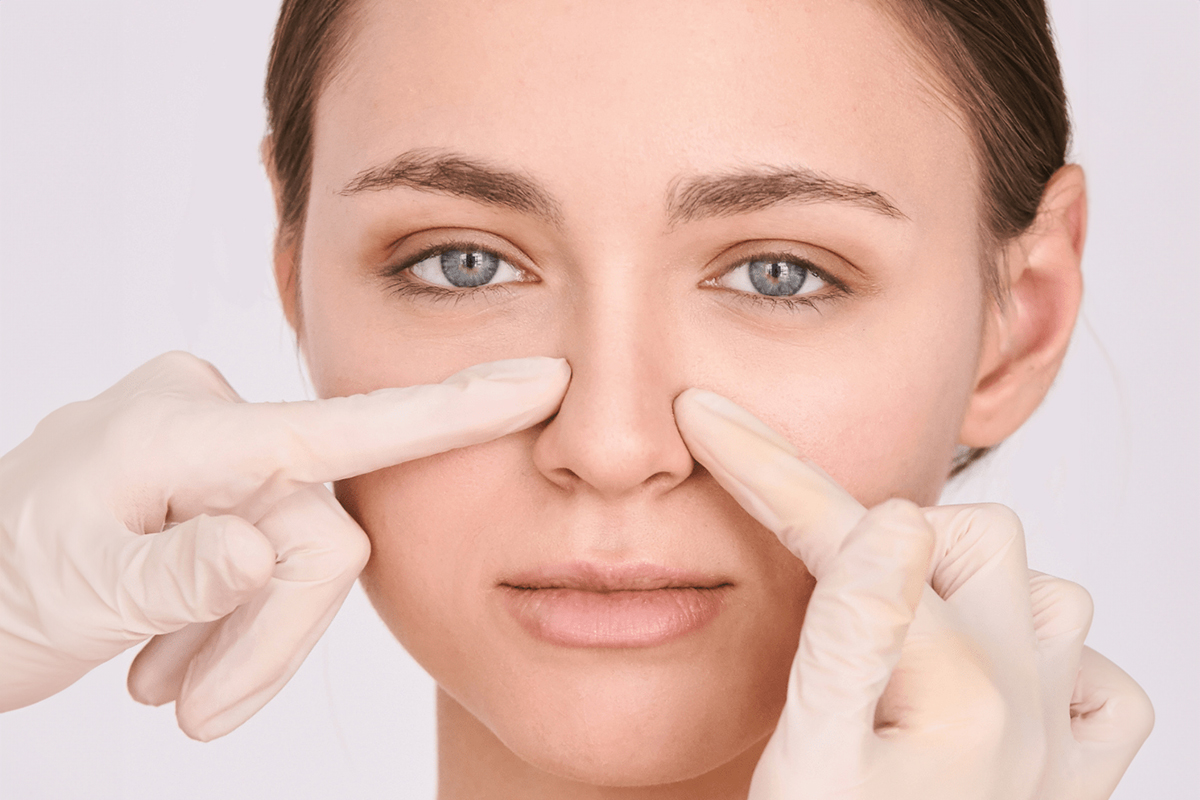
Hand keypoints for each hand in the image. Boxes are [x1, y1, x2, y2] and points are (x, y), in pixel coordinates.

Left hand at [0, 351, 569, 740]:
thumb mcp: (77, 590)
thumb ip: (178, 575)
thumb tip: (263, 552)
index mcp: (188, 429)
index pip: (346, 423)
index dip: (453, 410)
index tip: (538, 378)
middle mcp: (214, 425)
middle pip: (320, 535)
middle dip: (274, 632)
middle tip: (197, 717)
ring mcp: (216, 459)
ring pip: (298, 558)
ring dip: (244, 640)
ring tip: (168, 694)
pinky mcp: (213, 491)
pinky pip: (268, 559)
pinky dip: (231, 625)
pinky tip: (167, 665)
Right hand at [673, 388, 1152, 798]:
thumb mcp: (806, 771)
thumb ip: (852, 640)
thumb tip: (893, 518)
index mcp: (956, 693)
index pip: (855, 536)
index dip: (770, 467)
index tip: (706, 417)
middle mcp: (1038, 702)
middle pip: (973, 533)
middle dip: (887, 535)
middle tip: (825, 594)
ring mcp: (1070, 738)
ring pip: (1037, 586)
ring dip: (964, 590)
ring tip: (896, 651)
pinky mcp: (1084, 775)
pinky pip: (1097, 669)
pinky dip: (1040, 657)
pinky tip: (981, 698)